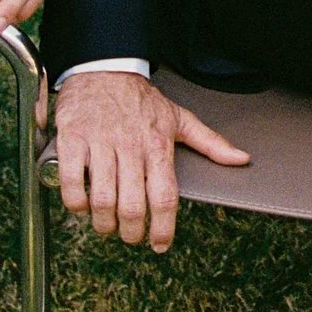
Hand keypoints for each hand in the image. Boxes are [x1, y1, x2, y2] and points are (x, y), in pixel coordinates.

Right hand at [52, 70, 249, 251]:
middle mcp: (130, 146)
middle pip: (131, 206)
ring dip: (103, 222)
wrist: (104, 66)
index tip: (160, 245)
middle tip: (130, 236)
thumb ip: (210, 142)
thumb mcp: (180, 117)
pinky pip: (70, 182)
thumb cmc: (142, 99)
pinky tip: (81, 206)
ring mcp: (99, 143)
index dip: (163, 228)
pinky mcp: (72, 139)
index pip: (165, 197)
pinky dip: (75, 202)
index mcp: (158, 145)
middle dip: (130, 232)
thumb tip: (241, 160)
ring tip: (106, 225)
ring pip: (101, 199)